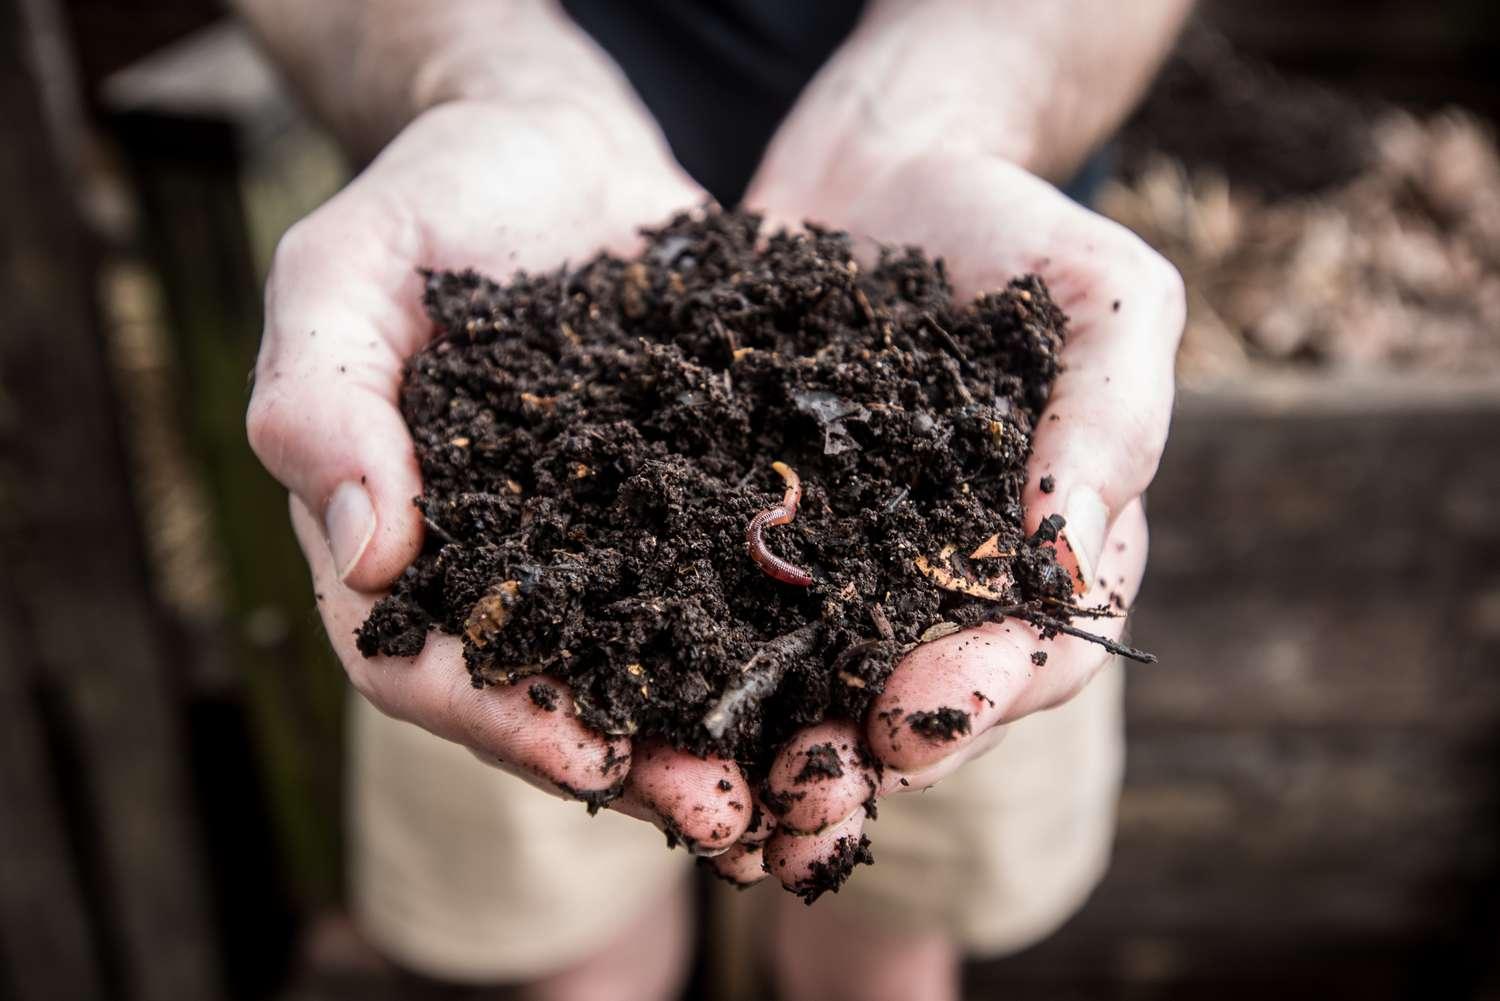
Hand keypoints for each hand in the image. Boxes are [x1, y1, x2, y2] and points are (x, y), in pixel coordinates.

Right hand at [248, 100, 757, 852]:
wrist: (560, 145)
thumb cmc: (440, 193)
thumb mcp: (352, 266)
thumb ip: (322, 396)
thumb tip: (365, 552)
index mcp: (401, 536)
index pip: (419, 664)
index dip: (495, 722)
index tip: (588, 763)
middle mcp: (501, 565)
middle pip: (546, 701)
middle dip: (632, 769)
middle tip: (727, 818)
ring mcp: (597, 544)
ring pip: (647, 671)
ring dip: (715, 740)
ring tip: (800, 784)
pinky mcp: (685, 508)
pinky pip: (723, 593)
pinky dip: (773, 649)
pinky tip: (845, 681)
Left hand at [712, 152, 1183, 889]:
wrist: (878, 169)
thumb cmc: (1009, 226)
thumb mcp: (1105, 293)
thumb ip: (1112, 416)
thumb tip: (1069, 557)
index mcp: (1045, 549)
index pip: (1037, 651)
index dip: (981, 694)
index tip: (916, 715)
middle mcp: (947, 580)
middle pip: (926, 700)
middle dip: (869, 760)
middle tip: (806, 805)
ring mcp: (850, 565)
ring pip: (823, 685)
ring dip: (778, 753)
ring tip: (723, 802)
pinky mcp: (758, 533)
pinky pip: (731, 612)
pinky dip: (700, 667)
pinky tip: (644, 704)